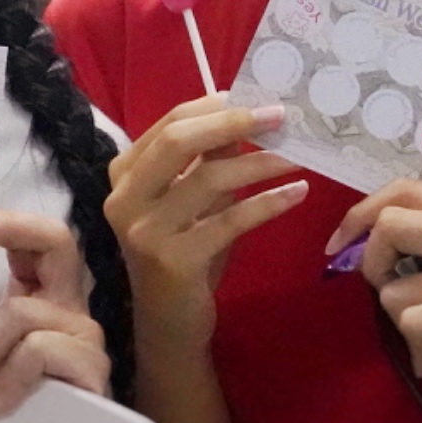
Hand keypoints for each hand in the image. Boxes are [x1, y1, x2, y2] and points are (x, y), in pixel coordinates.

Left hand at [0, 212, 108, 415]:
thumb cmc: (10, 400)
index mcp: (42, 294)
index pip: (35, 239)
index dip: (2, 224)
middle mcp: (68, 305)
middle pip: (58, 240)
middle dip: (7, 229)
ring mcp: (84, 334)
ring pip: (24, 311)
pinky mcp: (92, 368)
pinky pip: (39, 352)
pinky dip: (8, 376)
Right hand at [104, 95, 307, 357]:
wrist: (169, 324)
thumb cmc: (183, 252)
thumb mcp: (193, 199)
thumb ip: (208, 159)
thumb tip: (246, 113)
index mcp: (124, 173)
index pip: (170, 123)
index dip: (215, 107)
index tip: (259, 99)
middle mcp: (124, 198)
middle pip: (180, 142)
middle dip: (234, 122)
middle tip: (280, 115)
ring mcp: (144, 231)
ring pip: (209, 178)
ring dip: (260, 163)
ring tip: (297, 156)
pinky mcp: (173, 261)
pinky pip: (229, 221)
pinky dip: (267, 203)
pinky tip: (297, 193)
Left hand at [330, 180, 421, 422]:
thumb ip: (418, 246)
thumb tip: (350, 242)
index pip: (404, 189)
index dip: (361, 214)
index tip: (338, 247)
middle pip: (390, 224)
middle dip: (374, 267)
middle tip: (393, 299)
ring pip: (394, 289)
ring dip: (402, 325)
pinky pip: (412, 323)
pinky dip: (418, 350)